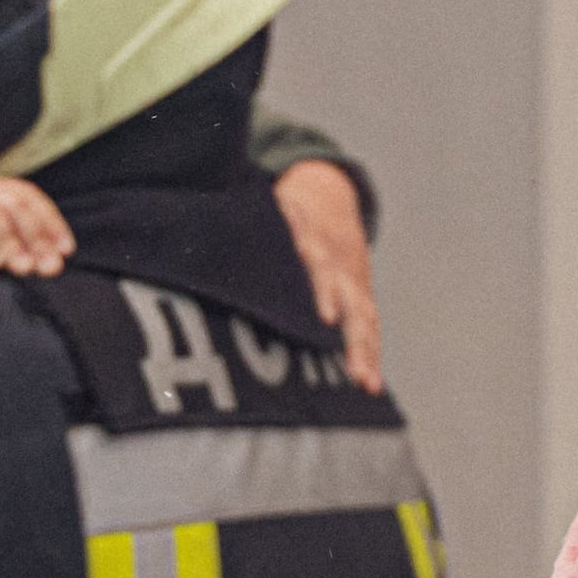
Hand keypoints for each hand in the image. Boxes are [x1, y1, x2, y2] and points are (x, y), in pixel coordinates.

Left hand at [273, 160, 384, 388]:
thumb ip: (254, 228)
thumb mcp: (273, 209)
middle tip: (354, 371)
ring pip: (365, 320)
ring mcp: (355, 282)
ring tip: (367, 384)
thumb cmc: (287, 208)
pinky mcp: (362, 296)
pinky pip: (370, 327)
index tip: (328, 319)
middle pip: (351, 304)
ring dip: (367, 353)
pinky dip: (372, 355)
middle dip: (354, 339)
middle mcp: (341, 265)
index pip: (322, 267)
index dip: (325, 292)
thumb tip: (204, 246)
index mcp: (316, 241)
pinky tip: (371, 384)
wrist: (329, 193)